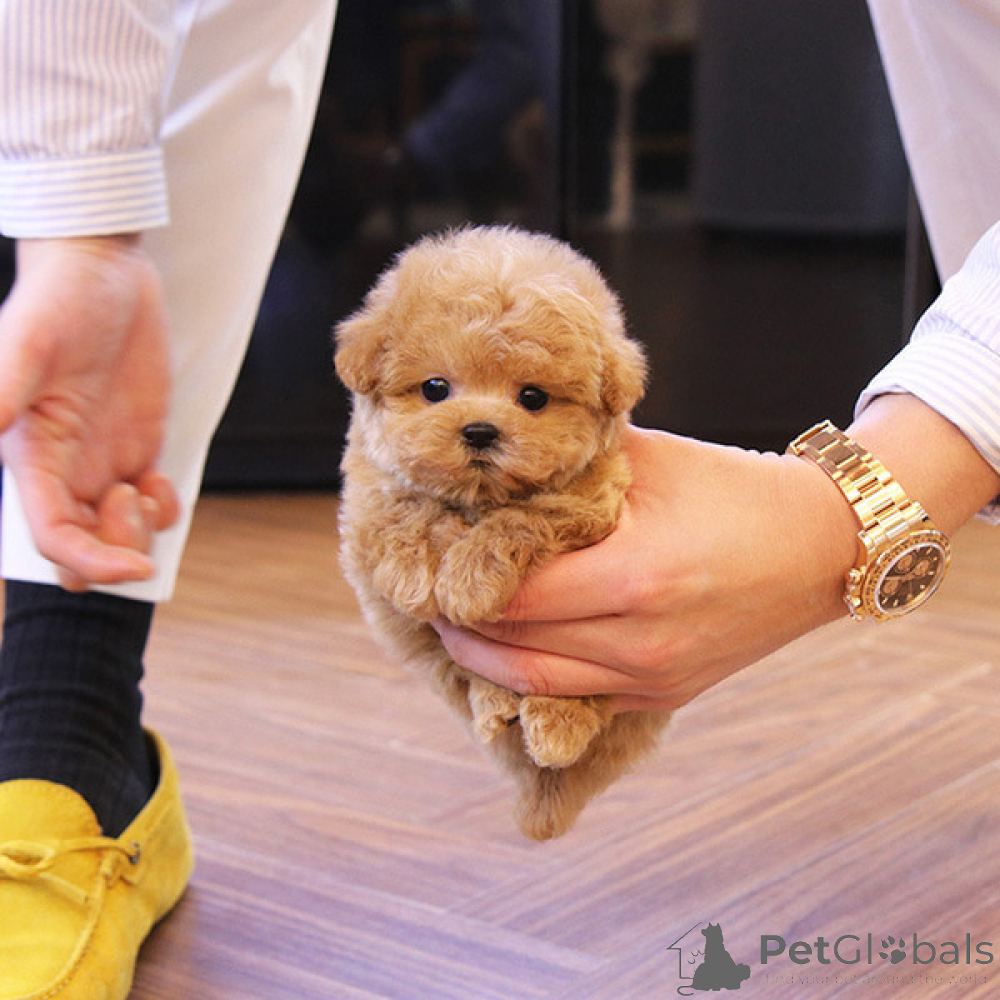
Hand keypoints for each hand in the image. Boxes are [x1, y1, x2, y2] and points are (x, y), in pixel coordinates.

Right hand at [0, 236, 178, 589]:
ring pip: (116, 536)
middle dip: (115, 552)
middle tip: (133, 498)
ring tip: (147, 485)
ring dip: (140, 532)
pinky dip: (162, 510)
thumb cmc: (59, 299)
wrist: (101, 271)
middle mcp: (62, 469)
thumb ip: (1, 392)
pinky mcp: (135, 448)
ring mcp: (101, 461)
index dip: (91, 562)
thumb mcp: (27, 343)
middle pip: (81, 551)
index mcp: (30, 457)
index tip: (138, 565)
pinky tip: (161, 482)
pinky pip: (148, 506)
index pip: (53, 536)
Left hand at [434, 426, 858, 712]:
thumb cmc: (735, 491)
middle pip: (512, 653)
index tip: (430, 564)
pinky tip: (513, 649)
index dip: (459, 586)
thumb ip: (572, 464)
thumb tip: (499, 462)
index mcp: (636, 576)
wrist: (822, 547)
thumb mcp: (651, 461)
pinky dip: (534, 678)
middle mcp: (642, 642)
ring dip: (486, 661)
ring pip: (536, 687)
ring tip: (459, 624)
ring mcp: (654, 679)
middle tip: (429, 595)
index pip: (513, 599)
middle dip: (458, 628)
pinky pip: (576, 697)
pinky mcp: (664, 697)